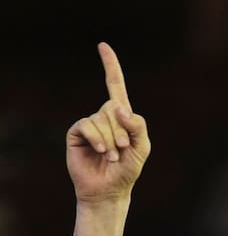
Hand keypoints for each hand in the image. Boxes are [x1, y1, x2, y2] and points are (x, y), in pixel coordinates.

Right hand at [65, 43, 150, 202]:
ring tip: (113, 156)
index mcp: (122, 116)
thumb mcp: (142, 147)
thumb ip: (138, 126)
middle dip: (122, 131)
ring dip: (111, 140)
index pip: (115, 86)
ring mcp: (89, 124)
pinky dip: (97, 139)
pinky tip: (102, 152)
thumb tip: (119, 107)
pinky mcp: (76, 133)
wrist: (109, 189)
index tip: (102, 45)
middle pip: (114, 108)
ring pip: (102, 119)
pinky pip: (87, 126)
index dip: (110, 66)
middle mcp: (104, 116)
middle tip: (123, 150)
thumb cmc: (128, 169)